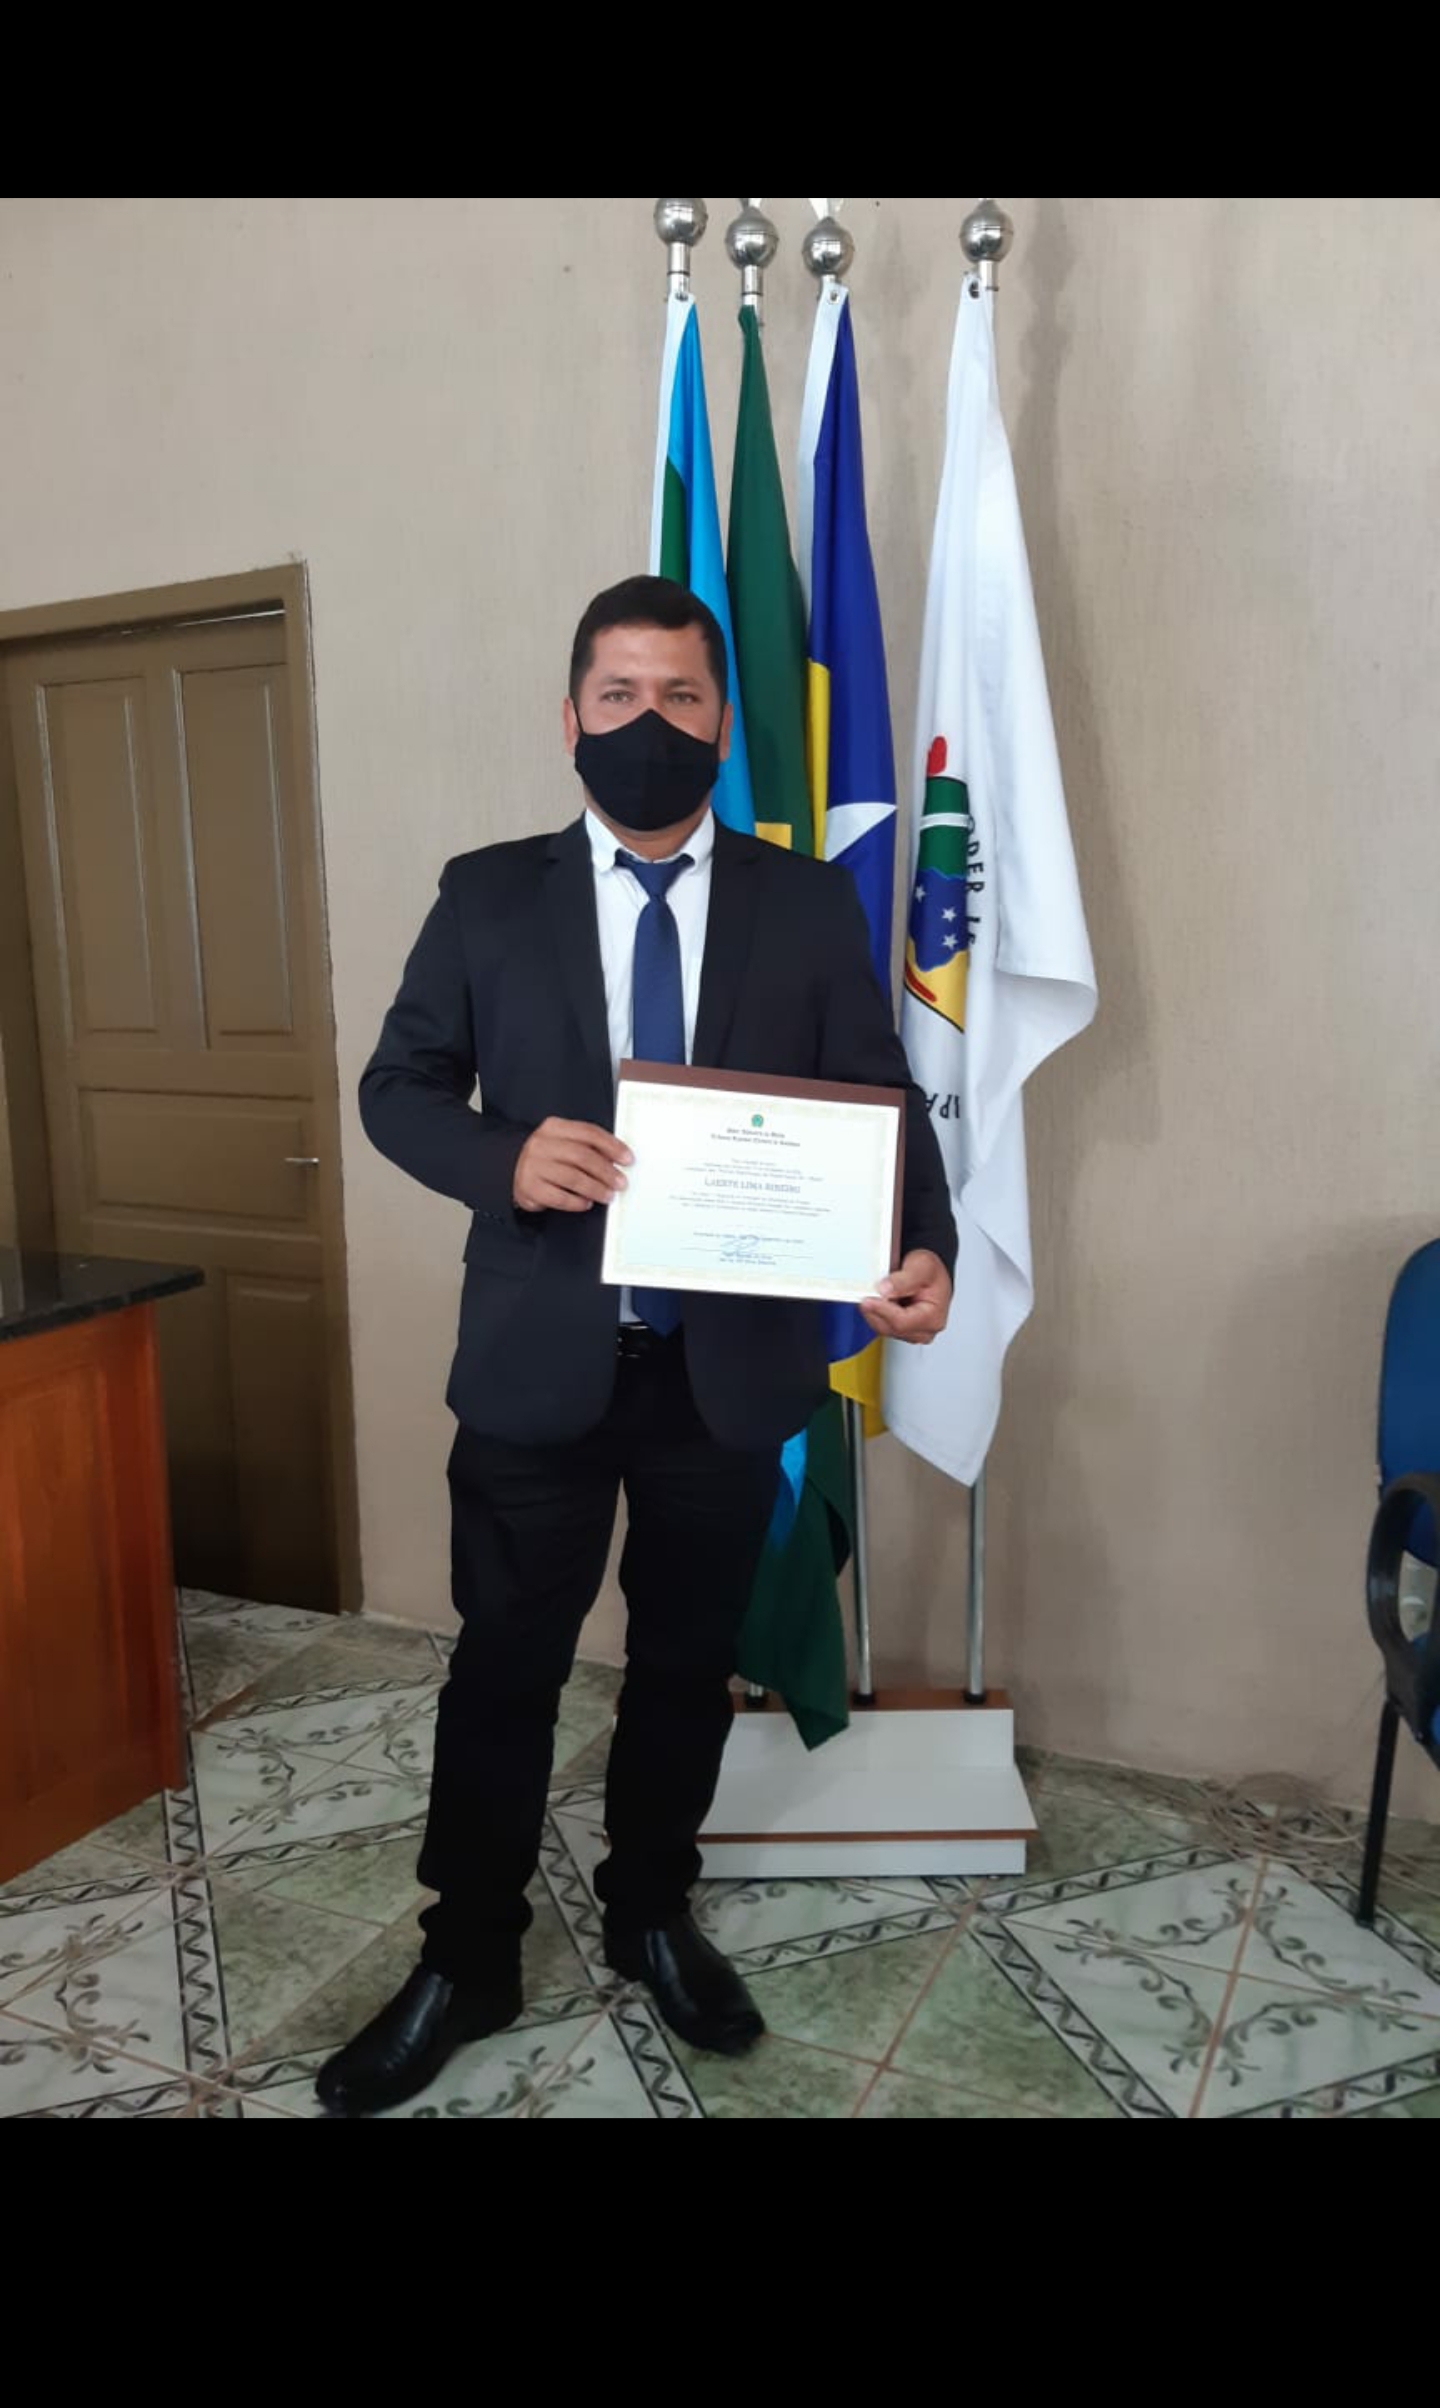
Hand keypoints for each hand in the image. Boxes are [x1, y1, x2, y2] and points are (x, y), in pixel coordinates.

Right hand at [513, 1118, 631, 1213]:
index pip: (588, 1133)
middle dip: (606, 1171)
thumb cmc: (547, 1158)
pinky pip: (559, 1197)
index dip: (612, 1146)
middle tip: (621, 1183)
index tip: (628, 1159)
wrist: (513, 1170)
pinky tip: (587, 1203)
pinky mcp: (529, 1188)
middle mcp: (541, 1144)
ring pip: (572, 1177)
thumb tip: (617, 1160)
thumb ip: (586, 1146)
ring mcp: (533, 1166)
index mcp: (553, 1128)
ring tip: (608, 1195)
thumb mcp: (563, 1143)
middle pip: (581, 1156)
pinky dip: (577, 1202)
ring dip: (595, 1188)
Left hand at [859, 1249, 952, 1345]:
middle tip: (866, 1292)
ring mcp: (911, 1333)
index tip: (867, 1300)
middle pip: (889, 1328)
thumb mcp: (923, 1266)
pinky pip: (880, 1325)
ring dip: (873, 1311)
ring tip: (875, 1292)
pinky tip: (878, 1299)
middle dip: (875, 1311)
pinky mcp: (900, 1331)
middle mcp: (924, 1331)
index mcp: (933, 1318)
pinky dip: (875, 1313)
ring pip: (882, 1328)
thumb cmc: (932, 1273)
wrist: (931, 1274)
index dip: (882, 1311)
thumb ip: (904, 1279)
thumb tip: (885, 1289)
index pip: (902, 1322)